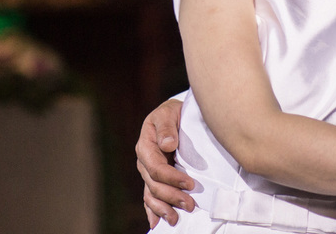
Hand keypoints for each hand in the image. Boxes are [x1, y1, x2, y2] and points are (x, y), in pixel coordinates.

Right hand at [136, 98, 192, 226]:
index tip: (190, 184)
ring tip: (176, 219)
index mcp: (146, 145)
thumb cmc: (173, 113)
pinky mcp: (153, 179)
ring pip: (150, 195)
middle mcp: (144, 161)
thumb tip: (168, 145)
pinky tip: (157, 224)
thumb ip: (167, 127)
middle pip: (154, 185)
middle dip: (172, 197)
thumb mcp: (169, 113)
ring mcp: (147, 172)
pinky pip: (149, 198)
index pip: (156, 167)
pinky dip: (152, 212)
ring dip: (163, 209)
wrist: (173, 115)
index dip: (172, 178)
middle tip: (191, 205)